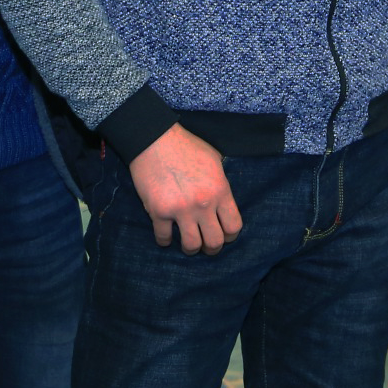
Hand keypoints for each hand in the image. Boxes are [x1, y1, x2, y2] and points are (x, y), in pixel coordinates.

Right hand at [128, 124, 242, 254]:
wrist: (154, 139)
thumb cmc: (186, 146)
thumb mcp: (214, 159)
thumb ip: (221, 183)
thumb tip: (223, 199)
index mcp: (220, 190)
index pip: (234, 226)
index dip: (231, 236)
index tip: (225, 235)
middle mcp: (203, 204)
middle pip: (215, 242)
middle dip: (212, 248)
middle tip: (207, 245)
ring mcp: (180, 210)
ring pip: (191, 246)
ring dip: (191, 249)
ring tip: (188, 245)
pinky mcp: (158, 212)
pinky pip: (163, 238)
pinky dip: (165, 240)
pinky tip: (166, 236)